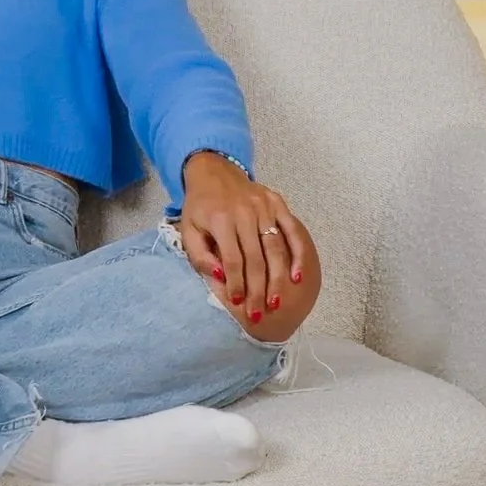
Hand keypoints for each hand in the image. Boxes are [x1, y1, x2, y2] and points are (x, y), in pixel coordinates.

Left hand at [176, 152, 320, 341]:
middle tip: (259, 314)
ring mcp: (264, 207)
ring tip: (276, 302)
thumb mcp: (188, 229)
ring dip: (278, 278)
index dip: (236, 284)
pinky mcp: (277, 203)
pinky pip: (292, 231)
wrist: (213, 172)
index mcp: (220, 220)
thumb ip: (199, 255)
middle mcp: (244, 213)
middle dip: (257, 290)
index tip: (238, 304)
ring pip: (275, 249)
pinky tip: (297, 276)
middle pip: (256, 259)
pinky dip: (298, 254)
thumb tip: (219, 276)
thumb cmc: (200, 206)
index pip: (232, 260)